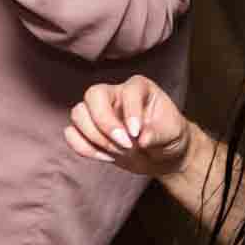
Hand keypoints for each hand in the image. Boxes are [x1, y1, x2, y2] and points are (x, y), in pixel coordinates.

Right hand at [65, 75, 192, 177]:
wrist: (162, 154)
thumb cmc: (169, 136)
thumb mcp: (173, 133)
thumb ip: (158, 133)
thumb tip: (141, 139)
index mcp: (138, 87)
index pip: (128, 92)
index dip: (130, 112)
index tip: (137, 134)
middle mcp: (114, 94)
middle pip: (93, 95)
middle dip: (104, 122)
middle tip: (124, 145)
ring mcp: (98, 111)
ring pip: (78, 113)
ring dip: (94, 137)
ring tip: (118, 153)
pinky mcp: (88, 129)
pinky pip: (71, 133)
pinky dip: (84, 148)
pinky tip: (106, 157)